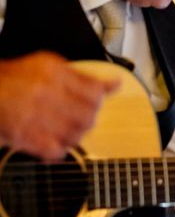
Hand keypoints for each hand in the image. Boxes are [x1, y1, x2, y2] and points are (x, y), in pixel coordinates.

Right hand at [0, 52, 119, 160]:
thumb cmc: (17, 78)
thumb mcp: (50, 65)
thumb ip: (83, 76)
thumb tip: (115, 84)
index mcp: (53, 73)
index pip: (94, 91)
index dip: (98, 99)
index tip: (96, 101)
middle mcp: (45, 93)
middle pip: (87, 115)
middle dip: (89, 119)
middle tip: (81, 117)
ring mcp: (35, 116)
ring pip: (75, 134)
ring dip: (76, 135)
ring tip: (68, 129)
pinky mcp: (25, 136)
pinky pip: (55, 151)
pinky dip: (59, 150)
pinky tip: (56, 143)